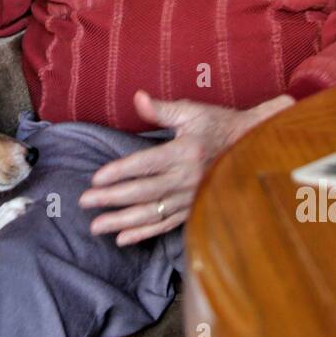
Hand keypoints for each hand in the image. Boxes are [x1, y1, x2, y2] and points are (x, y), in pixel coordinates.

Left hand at [78, 89, 293, 245]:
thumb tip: (137, 97)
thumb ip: (161, 109)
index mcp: (184, 152)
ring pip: (152, 213)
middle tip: (85, 202)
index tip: (96, 178)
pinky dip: (144, 234)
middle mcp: (187, 179)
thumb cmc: (216, 124)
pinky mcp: (193, 208)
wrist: (250, 145)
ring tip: (96, 227)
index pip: (146, 164)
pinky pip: (166, 225)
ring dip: (123, 222)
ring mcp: (191, 197)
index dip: (120, 172)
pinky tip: (123, 239)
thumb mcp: (191, 111)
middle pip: (144, 192)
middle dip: (112, 199)